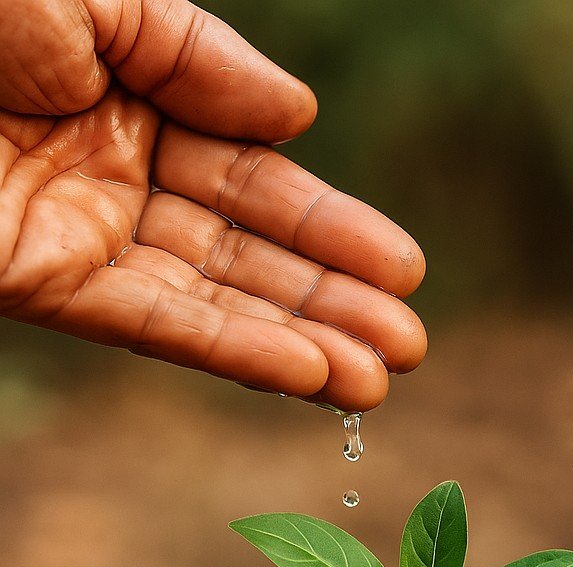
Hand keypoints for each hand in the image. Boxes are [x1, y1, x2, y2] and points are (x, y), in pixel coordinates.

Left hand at [0, 0, 425, 408]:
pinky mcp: (40, 284)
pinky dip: (234, 351)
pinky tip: (307, 377)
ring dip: (302, 344)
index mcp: (134, 96)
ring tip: (381, 380)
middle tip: (409, 346)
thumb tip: (298, 120)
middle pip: (248, 250)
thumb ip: (203, 56)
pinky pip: (156, 324)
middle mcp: (117, 174)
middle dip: (332, 300)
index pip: (256, 176)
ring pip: (215, 300)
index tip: (404, 269)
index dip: (333, 227)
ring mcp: (81, 234)